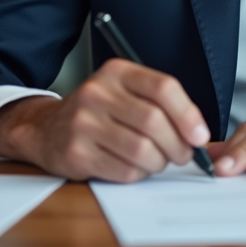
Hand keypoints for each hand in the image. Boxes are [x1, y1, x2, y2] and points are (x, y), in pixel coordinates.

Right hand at [0, 58, 210, 182]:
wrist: (45, 129)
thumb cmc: (98, 112)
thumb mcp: (124, 92)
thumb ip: (159, 104)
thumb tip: (198, 133)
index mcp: (117, 72)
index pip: (163, 88)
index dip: (188, 114)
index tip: (200, 135)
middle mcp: (98, 93)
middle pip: (154, 122)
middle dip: (177, 145)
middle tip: (183, 155)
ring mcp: (83, 123)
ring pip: (142, 150)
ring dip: (159, 163)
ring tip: (158, 161)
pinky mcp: (76, 153)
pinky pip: (123, 171)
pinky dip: (138, 174)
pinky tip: (133, 167)